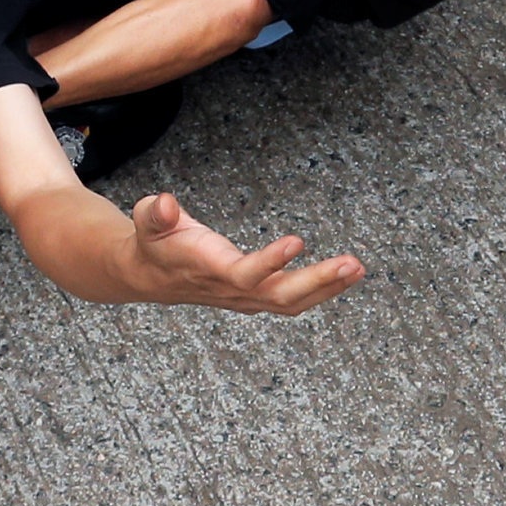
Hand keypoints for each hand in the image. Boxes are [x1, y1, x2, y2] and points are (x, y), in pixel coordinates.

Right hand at [120, 190, 365, 314]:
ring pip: (293, 302)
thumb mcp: (147, 221)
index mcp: (210, 270)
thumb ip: (156, 213)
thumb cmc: (154, 243)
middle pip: (281, 296)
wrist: (150, 276)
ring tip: (358, 268)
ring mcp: (247, 297)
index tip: (297, 242)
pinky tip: (346, 275)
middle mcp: (233, 290)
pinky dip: (323, 290)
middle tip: (351, 263)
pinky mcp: (256, 295)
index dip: (270, 262)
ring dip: (328, 287)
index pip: (244, 273)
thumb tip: (167, 204)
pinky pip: (294, 299)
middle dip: (318, 282)